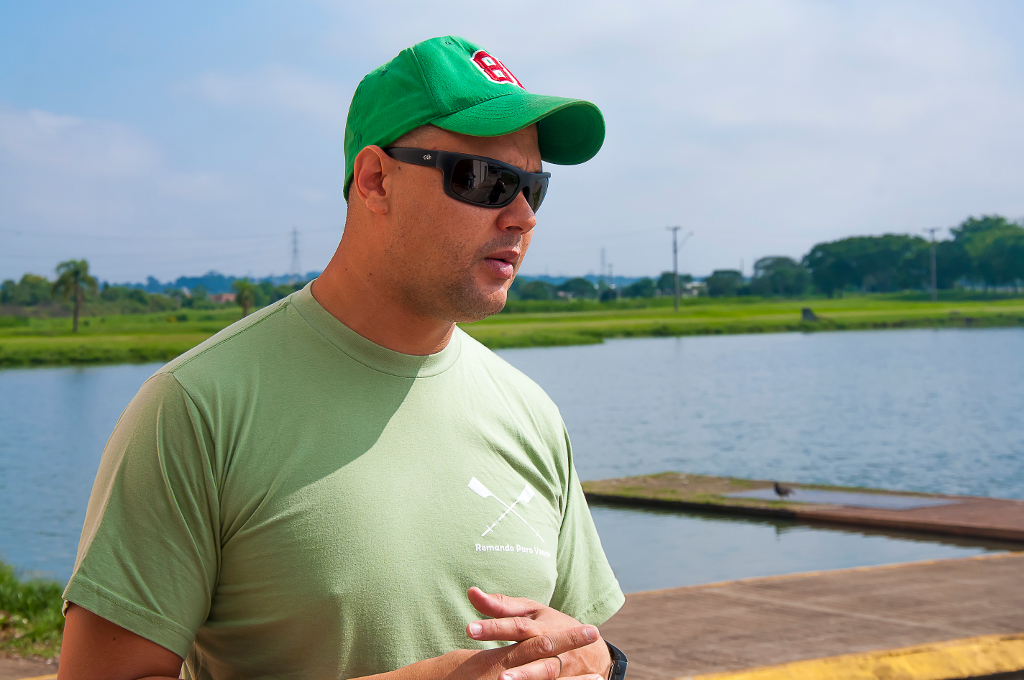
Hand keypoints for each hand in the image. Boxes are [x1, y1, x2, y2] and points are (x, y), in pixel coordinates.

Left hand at [464, 587, 611, 678]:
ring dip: (526, 676)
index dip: (493, 627)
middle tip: (485, 658)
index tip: (469, 629)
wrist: (590, 649)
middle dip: (510, 656)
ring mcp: (561, 666)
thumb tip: (471, 592)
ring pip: (545, 671)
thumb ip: (500, 606)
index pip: (515, 625)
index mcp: (540, 626)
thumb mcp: (530, 612)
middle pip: (531, 649)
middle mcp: (551, 645)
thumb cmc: (551, 625)